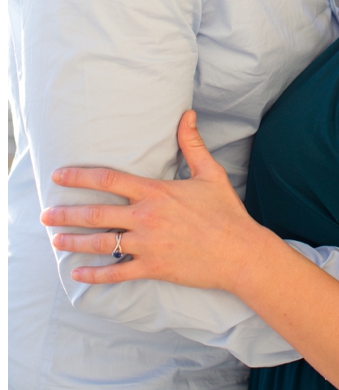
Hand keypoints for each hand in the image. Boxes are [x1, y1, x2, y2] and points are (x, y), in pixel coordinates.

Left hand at [43, 113, 264, 293]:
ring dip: (74, 242)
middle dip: (66, 214)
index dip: (79, 177)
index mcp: (155, 192)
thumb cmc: (228, 214)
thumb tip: (187, 115)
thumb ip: (192, 145)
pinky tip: (79, 275)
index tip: (58, 177)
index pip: (107, 179)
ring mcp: (148, 244)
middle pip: (96, 213)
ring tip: (56, 241)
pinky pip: (118, 272)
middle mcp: (146, 217)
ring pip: (101, 243)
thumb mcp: (211, 174)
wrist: (242, 254)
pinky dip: (96, 275)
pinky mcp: (154, 268)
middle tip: (45, 215)